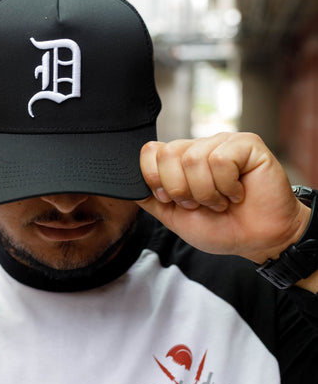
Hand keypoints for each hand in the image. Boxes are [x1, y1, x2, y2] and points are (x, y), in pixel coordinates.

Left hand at [137, 132, 310, 263]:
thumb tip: (125, 185)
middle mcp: (200, 147)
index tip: (173, 200)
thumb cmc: (222, 228)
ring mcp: (223, 143)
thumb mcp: (175, 217)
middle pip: (168, 154)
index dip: (156, 179)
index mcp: (180, 160)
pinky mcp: (247, 144)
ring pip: (194, 159)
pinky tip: (238, 193)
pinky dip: (227, 186)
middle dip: (181, 190)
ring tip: (222, 201)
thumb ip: (150, 199)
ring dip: (207, 192)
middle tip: (201, 203)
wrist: (258, 240)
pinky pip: (221, 160)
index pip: (151, 151)